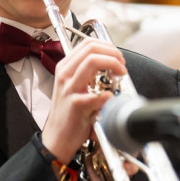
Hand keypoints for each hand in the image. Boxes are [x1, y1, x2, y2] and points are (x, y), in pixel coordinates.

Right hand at [41, 38, 125, 162]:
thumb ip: (88, 72)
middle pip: (91, 49)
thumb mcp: (73, 86)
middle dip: (113, 53)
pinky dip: (109, 95)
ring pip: (92, 62)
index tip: (117, 57)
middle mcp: (65, 74)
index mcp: (65, 67)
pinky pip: (96, 95)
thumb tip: (110, 61)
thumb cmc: (69, 112)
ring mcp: (69, 88)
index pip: (88, 44)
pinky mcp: (76, 105)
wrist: (57, 137)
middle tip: (122, 65)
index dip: (107, 47)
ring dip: (113, 64)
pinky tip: (110, 99)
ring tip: (121, 74)